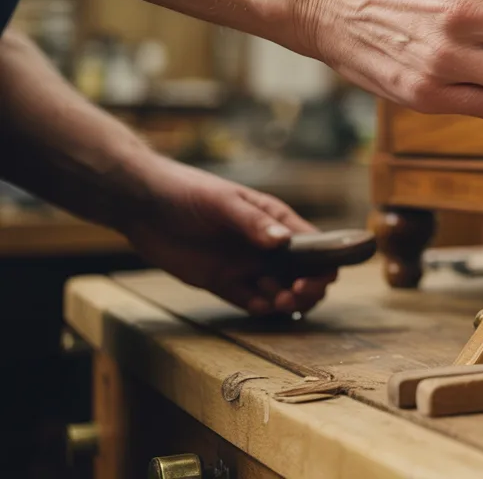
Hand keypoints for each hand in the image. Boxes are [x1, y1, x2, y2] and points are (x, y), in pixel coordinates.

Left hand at [121, 157, 335, 315]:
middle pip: (305, 275)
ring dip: (285, 302)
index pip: (316, 246)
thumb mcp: (223, 202)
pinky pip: (251, 302)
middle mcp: (268, 246)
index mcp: (277, 221)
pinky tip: (256, 305)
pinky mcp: (224, 282)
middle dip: (307, 290)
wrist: (143, 204)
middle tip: (291, 296)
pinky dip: (259, 309)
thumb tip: (284, 242)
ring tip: (274, 302)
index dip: (322, 266)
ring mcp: (246, 265)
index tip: (309, 279)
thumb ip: (254, 222)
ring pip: (281, 292)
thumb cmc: (187, 191)